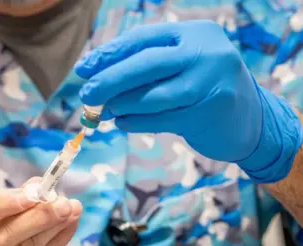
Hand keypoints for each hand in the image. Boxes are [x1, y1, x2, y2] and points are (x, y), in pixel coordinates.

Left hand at [75, 20, 302, 182]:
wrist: (252, 119)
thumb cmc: (204, 87)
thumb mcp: (182, 65)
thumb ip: (147, 67)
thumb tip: (97, 78)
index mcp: (195, 33)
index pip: (143, 39)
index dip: (109, 54)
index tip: (83, 68)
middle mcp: (206, 53)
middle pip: (146, 64)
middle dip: (110, 79)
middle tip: (86, 93)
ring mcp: (211, 84)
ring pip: (153, 95)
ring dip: (122, 104)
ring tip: (103, 110)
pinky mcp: (208, 114)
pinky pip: (162, 119)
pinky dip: (136, 122)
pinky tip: (122, 122)